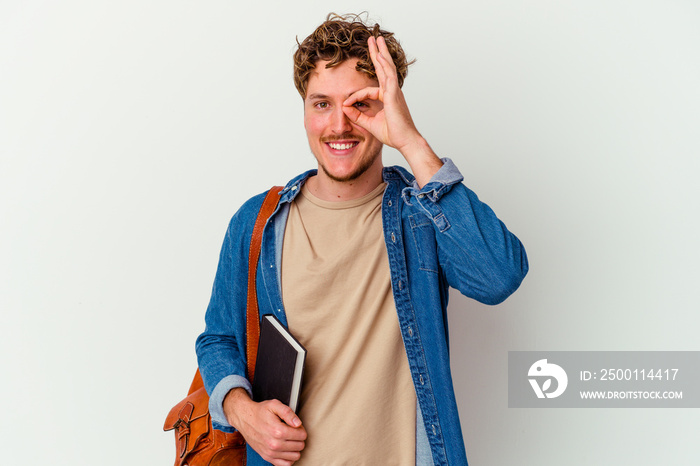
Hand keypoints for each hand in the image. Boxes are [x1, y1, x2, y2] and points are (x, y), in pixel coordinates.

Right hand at [224, 388, 306, 465]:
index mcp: (278, 430)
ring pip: (295, 456)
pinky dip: (289, 458)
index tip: (295, 426)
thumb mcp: (274, 405)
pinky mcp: (267, 457)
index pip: (302, 435)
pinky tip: (286, 449)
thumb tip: (298, 423)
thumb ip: (288, 413)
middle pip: (300, 446)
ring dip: (295, 448)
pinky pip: (285, 464)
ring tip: (289, 440)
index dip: (301, 429)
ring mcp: (270, 452)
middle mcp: (274, 444)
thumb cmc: (260, 412)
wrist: (245, 419)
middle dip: (299, 438)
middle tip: (292, 431)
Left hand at [342, 35, 419, 152]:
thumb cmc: (393, 134)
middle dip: (378, 53)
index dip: (355, 97)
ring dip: (381, 52)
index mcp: (387, 97)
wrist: (405, 141)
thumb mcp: (370, 124)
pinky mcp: (394, 94)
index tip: (345, 104)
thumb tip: (344, 108)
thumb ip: (357, 116)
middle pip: (383, 68)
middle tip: (374, 39)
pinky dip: (384, 65)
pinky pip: (387, 77)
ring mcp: (394, 91)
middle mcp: (392, 91)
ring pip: (387, 67)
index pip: (368, 90)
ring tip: (377, 39)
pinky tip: (380, 55)